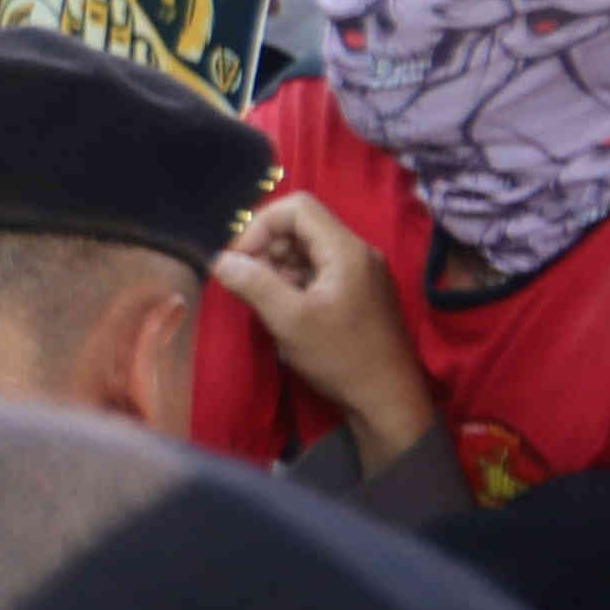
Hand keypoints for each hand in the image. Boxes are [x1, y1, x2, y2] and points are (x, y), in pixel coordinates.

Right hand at [210, 192, 436, 461]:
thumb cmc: (341, 357)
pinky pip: (322, 272)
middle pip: (302, 227)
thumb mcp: (290, 321)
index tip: (241, 260)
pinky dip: (298, 284)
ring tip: (269, 303)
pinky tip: (289, 314)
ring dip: (280, 269)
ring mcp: (362, 274)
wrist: (388, 401)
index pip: (297, 207)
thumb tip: (220, 261)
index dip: (261, 225)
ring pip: (310, 251)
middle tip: (249, 284)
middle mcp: (358, 253)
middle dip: (268, 249)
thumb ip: (254, 284)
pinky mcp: (361, 294)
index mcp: (346, 250)